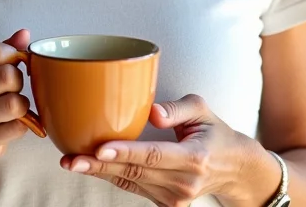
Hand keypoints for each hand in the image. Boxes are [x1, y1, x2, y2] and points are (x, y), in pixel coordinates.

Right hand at [0, 29, 32, 162]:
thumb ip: (5, 48)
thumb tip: (24, 34)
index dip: (14, 56)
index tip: (14, 62)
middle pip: (7, 77)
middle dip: (18, 80)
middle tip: (13, 87)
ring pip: (14, 104)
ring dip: (22, 103)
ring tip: (14, 104)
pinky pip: (18, 127)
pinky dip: (24, 123)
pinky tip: (13, 121)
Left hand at [59, 94, 276, 206]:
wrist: (234, 168)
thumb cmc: (215, 133)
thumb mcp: (202, 110)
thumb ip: (177, 108)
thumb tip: (151, 112)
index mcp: (194, 157)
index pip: (154, 155)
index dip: (125, 152)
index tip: (100, 148)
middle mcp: (184, 182)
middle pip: (135, 172)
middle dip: (100, 165)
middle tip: (71, 158)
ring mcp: (176, 198)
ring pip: (130, 183)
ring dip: (100, 172)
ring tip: (73, 162)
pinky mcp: (168, 205)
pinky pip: (134, 188)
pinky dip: (113, 177)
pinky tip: (93, 167)